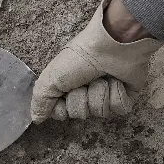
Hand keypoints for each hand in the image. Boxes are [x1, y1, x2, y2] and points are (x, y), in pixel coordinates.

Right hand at [30, 0, 160, 122]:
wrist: (113, 44)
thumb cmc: (81, 57)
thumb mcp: (53, 77)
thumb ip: (41, 100)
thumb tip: (36, 120)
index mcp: (68, 87)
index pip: (61, 114)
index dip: (63, 108)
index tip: (65, 92)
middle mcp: (86, 92)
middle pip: (81, 114)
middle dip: (82, 98)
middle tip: (85, 81)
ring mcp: (106, 94)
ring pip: (100, 113)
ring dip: (100, 93)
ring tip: (103, 76)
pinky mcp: (126, 95)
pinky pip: (120, 109)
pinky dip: (117, 94)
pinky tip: (117, 81)